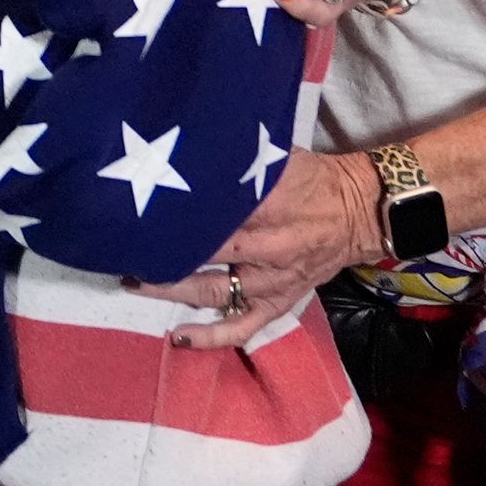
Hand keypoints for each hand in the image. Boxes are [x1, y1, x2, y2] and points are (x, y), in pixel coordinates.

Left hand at [140, 148, 383, 347]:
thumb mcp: (279, 157)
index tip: (138, 209)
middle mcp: (267, 247)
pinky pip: (243, 326)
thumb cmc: (312, 179)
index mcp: (267, 206)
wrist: (361, 213)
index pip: (211, 213)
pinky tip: (178, 337)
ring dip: (172, 289)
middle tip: (125, 244)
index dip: (174, 214)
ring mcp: (272, 281)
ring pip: (213, 290)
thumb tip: (190, 149)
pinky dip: (211, 336)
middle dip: (164, 251)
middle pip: (205, 252)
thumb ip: (237, 159)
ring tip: (134, 281)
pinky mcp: (279, 302)